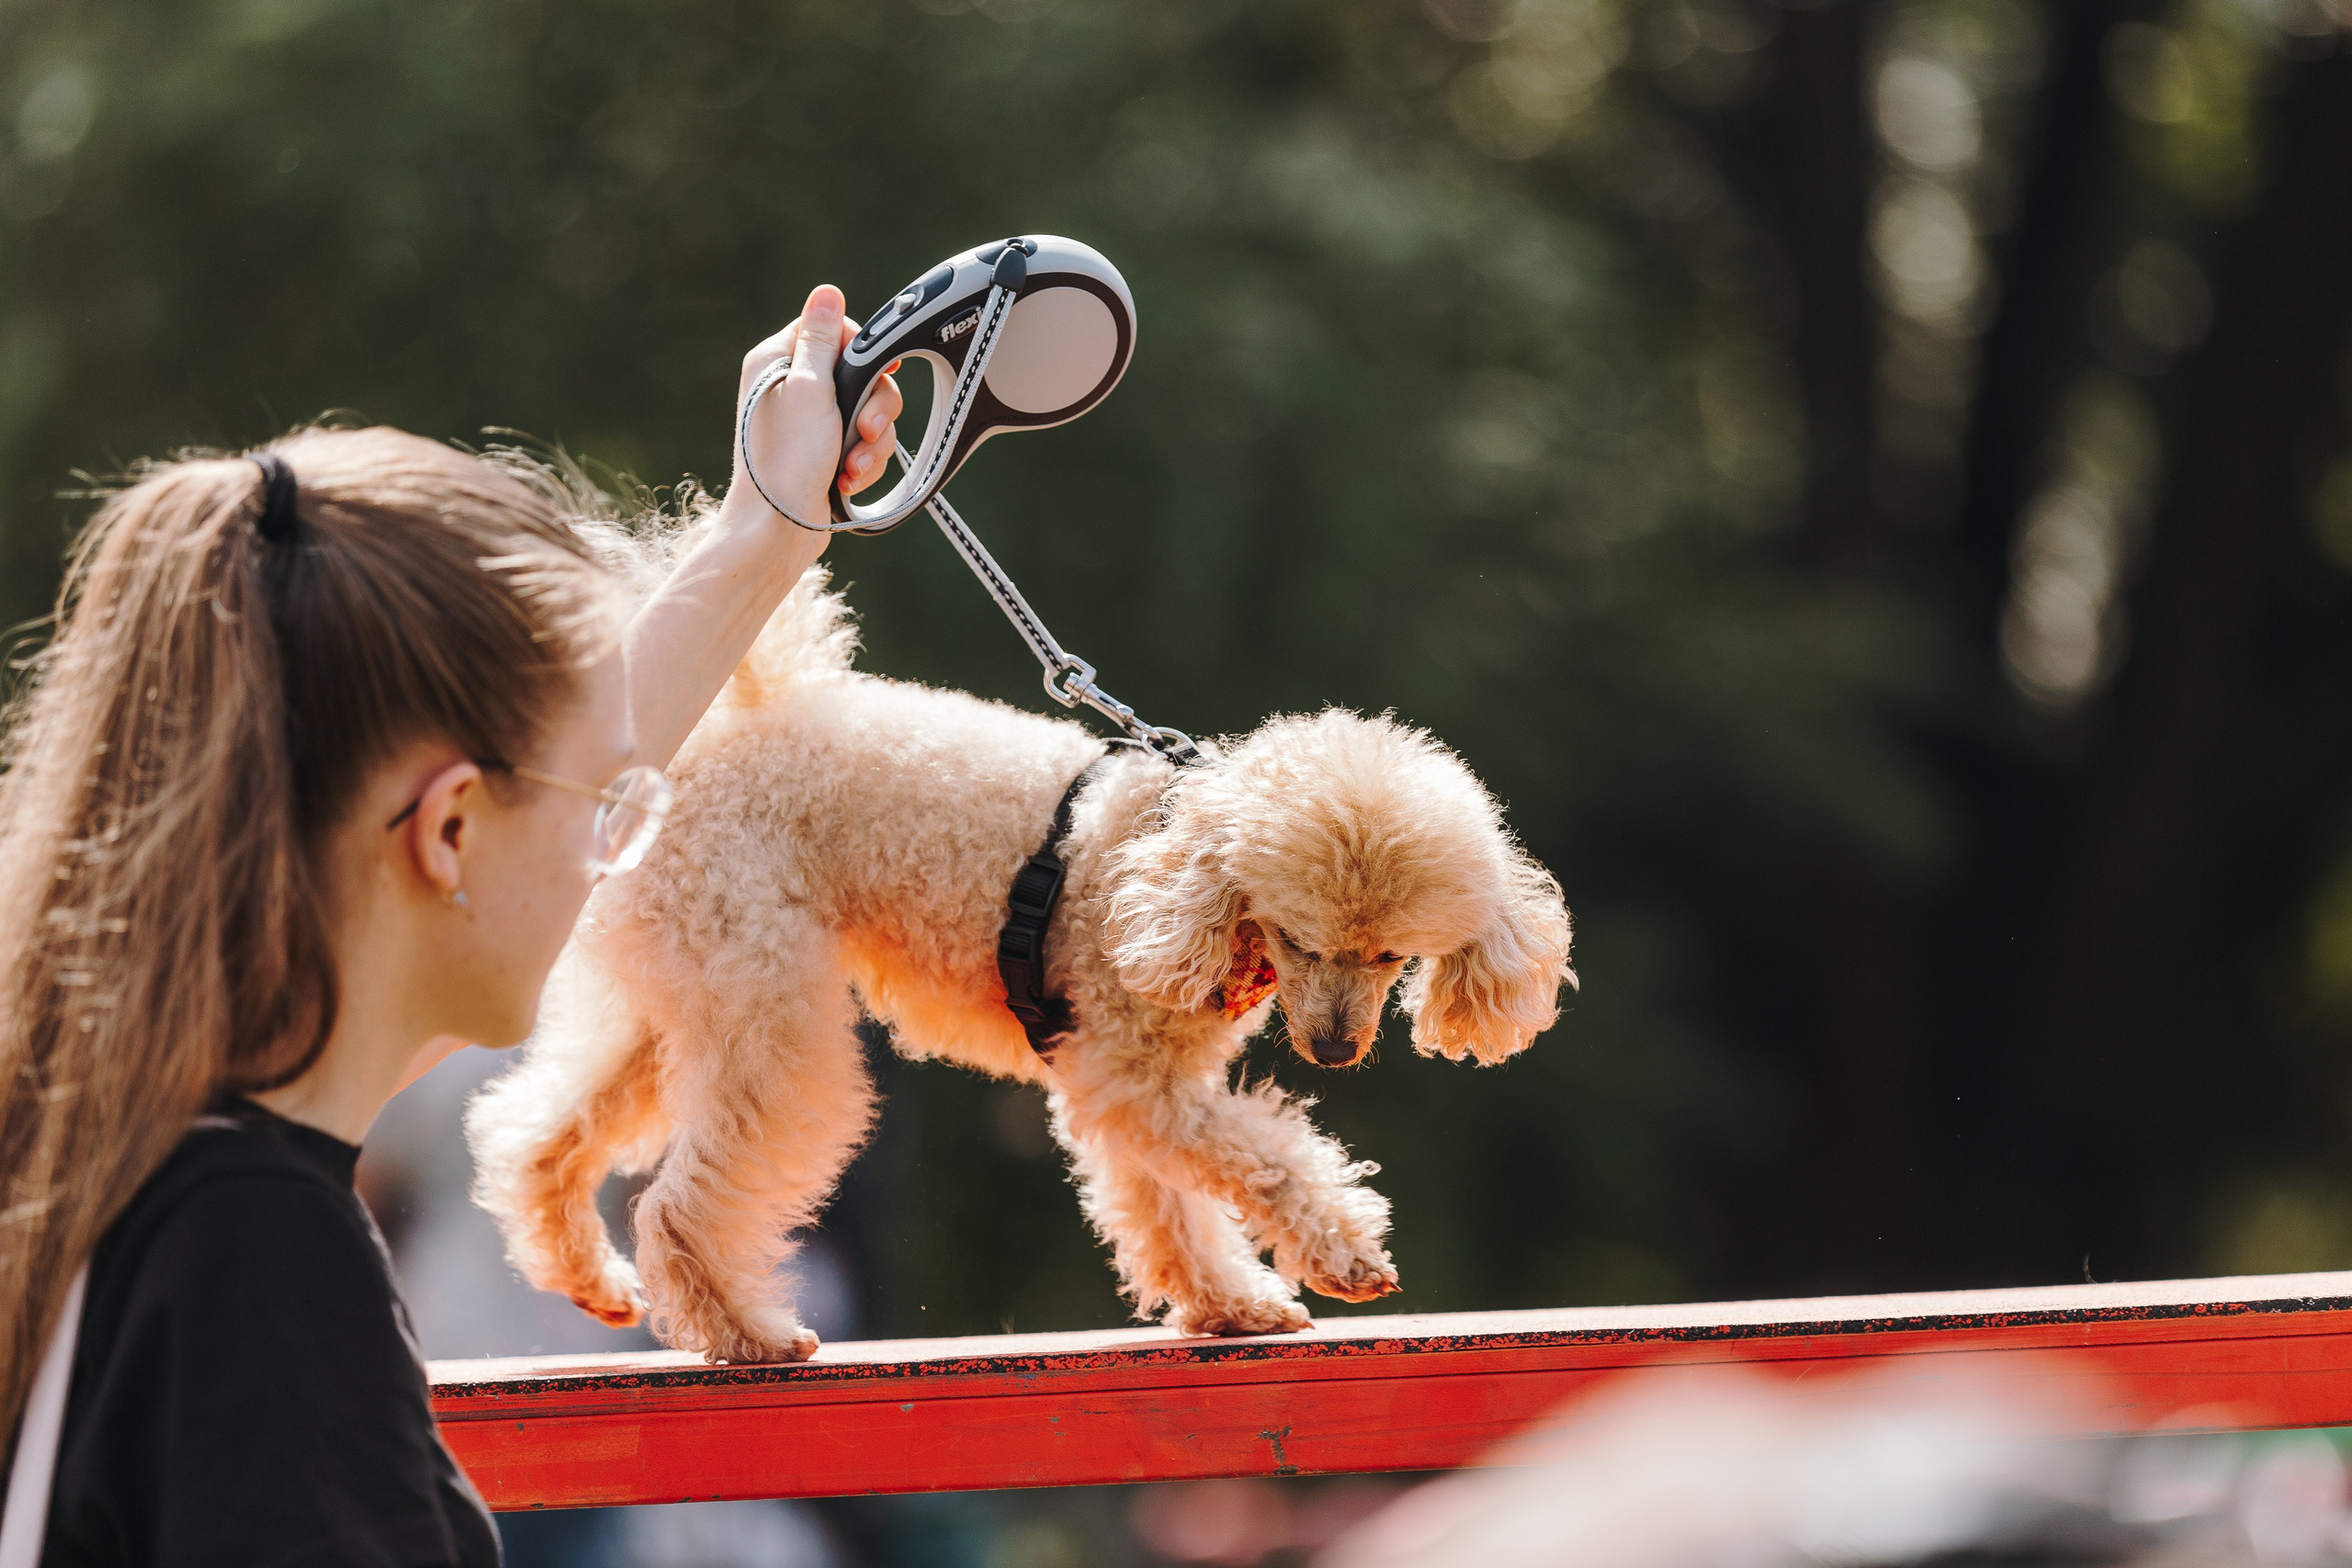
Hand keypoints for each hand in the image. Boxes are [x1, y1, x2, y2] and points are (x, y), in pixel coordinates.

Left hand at [730, 283, 904, 524]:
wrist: (778, 529)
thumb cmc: (786, 462)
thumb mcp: (810, 389)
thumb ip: (822, 339)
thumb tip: (826, 292)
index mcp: (777, 362)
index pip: (831, 329)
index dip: (860, 351)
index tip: (874, 370)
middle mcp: (792, 388)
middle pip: (860, 373)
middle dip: (872, 408)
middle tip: (864, 430)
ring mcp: (810, 422)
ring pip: (868, 412)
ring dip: (870, 443)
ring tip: (850, 467)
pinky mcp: (826, 451)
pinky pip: (864, 443)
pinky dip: (862, 462)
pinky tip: (845, 480)